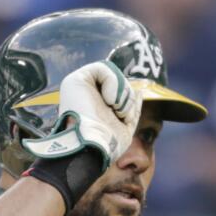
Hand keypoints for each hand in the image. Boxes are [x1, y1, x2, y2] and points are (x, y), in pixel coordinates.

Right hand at [23, 61, 138, 167]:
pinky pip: (103, 67)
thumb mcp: (124, 126)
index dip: (129, 100)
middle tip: (120, 114)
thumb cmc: (107, 144)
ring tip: (114, 111)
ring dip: (123, 96)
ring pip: (114, 74)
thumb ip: (130, 109)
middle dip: (127, 99)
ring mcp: (81, 87)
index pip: (120, 91)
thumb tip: (139, 91)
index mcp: (98, 106)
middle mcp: (88, 94)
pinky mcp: (76, 79)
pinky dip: (113, 83)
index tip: (124, 116)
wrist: (93, 148)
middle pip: (119, 82)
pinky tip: (109, 100)